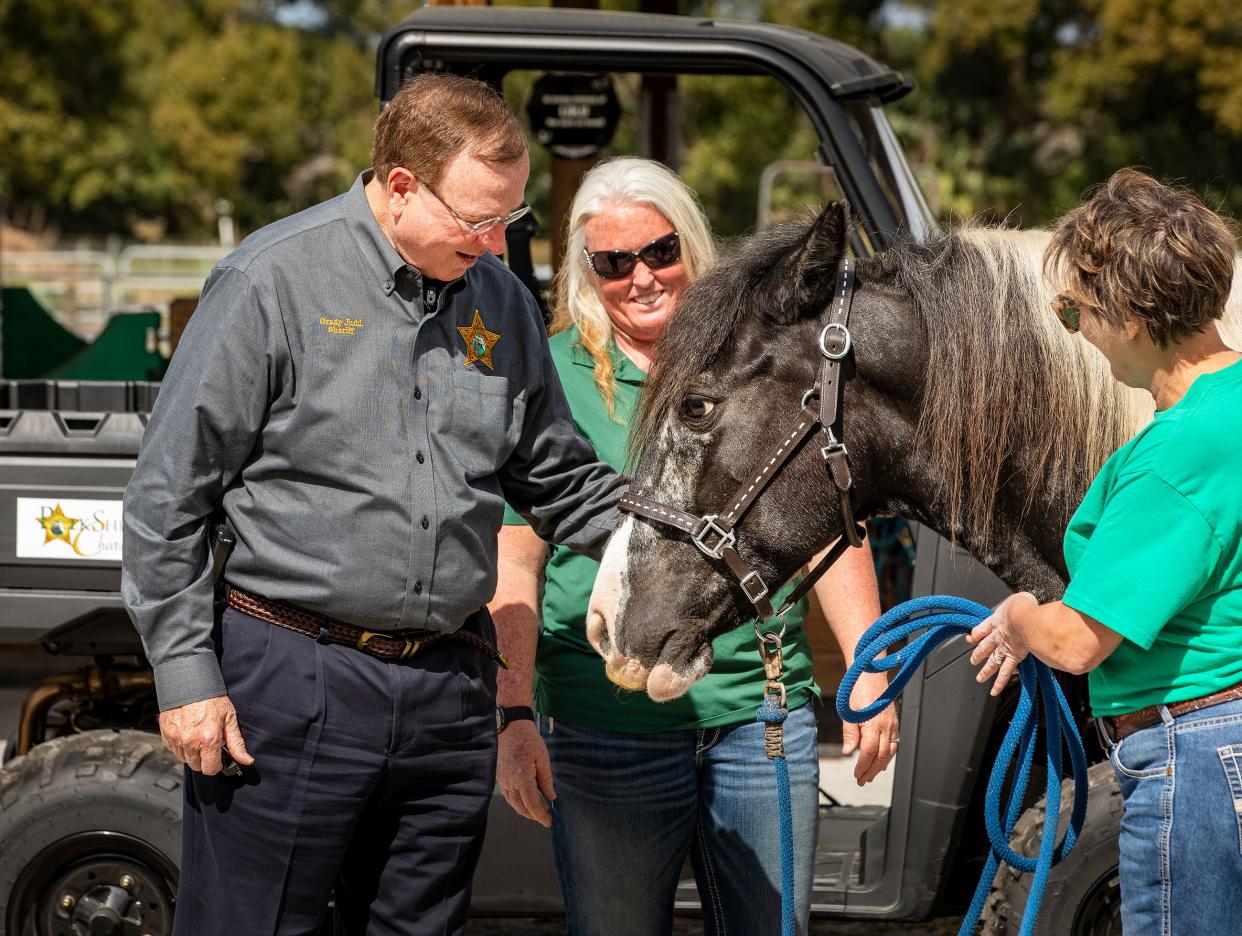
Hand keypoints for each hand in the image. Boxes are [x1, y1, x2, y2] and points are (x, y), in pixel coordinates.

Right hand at [158, 694, 253, 775]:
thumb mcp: (229, 719)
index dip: (216, 765)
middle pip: (197, 766)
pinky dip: (181, 745)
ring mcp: (176, 739)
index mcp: (208, 739)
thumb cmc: (212, 699)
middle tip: (209, 743)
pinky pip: (174, 750)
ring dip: (192, 753)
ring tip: (198, 735)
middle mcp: (190, 742)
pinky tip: (188, 732)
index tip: (218, 758)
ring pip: (184, 759)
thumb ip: (236, 743)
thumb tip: (247, 760)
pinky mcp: (165, 735)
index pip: (210, 769)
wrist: (190, 683)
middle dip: (205, 758)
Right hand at [497, 719, 554, 826]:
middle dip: (533, 816)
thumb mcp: (542, 758)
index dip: (541, 816)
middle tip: (545, 817)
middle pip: (521, 808)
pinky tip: (524, 799)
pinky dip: (516, 802)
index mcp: (522, 779)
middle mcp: (509, 783)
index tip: (548, 822)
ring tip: (537, 811)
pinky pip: (507, 795)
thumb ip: (546, 780)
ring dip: (525, 810)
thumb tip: (551, 797)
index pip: (532, 805)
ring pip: (513, 803)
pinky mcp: (499, 776)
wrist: (509, 726)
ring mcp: (502, 780)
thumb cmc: (527, 739)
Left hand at [842, 671, 898, 785]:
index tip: (856, 775)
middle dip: (872, 771)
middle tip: (862, 781)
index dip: (862, 766)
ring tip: (870, 775)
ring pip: (890, 752)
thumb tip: (848, 752)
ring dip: (880, 766)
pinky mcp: (894, 722)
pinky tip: (882, 761)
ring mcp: (893, 724)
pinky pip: (894, 743)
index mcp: (873, 724)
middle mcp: (886, 726)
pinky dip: (888, 755)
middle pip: (881, 756)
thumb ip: (850, 733)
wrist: (870, 672)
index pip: (868, 752)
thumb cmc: (857, 689)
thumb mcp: (848, 711)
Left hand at [967, 592, 1038, 695]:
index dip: (975, 635)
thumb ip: (1023, 602)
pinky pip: (1004, 672)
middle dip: (978, 655)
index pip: (982, 629)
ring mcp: (1004, 648)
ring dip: (985, 671)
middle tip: (973, 662)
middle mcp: (998, 636)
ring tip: (980, 678)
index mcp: (996, 621)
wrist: (1026, 618)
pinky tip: (994, 691)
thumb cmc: (1024, 607)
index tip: (970, 639)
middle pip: (984, 647)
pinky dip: (999, 683)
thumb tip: (1028, 602)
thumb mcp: (1021, 599)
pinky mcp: (1013, 657)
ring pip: (992, 662)